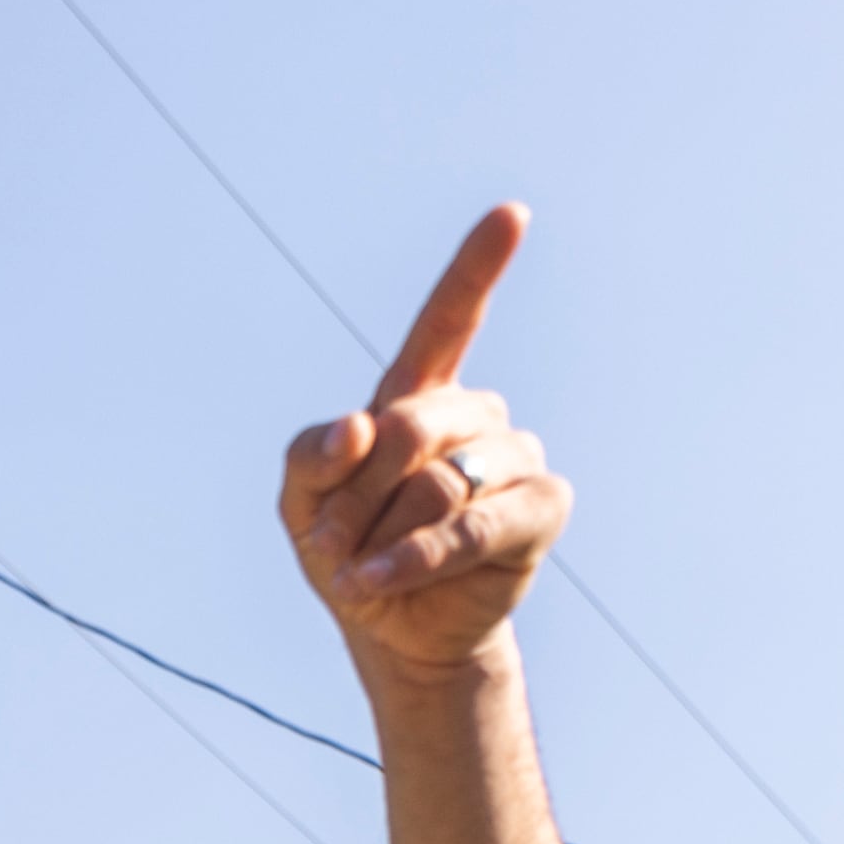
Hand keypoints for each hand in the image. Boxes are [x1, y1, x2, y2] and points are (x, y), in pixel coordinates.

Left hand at [281, 205, 570, 681]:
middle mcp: (477, 416)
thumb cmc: (348, 552)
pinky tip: (380, 579)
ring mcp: (516, 458)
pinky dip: (419, 557)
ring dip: (381, 534)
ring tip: (359, 570)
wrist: (388, 629)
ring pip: (438, 482)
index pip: (450, 320)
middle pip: (410, 425)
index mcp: (421, 395)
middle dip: (356, 491)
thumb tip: (356, 429)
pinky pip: (477, 524)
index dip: (478, 267)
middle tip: (329, 542)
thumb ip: (311, 456)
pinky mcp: (541, 509)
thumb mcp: (302, 503)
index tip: (511, 214)